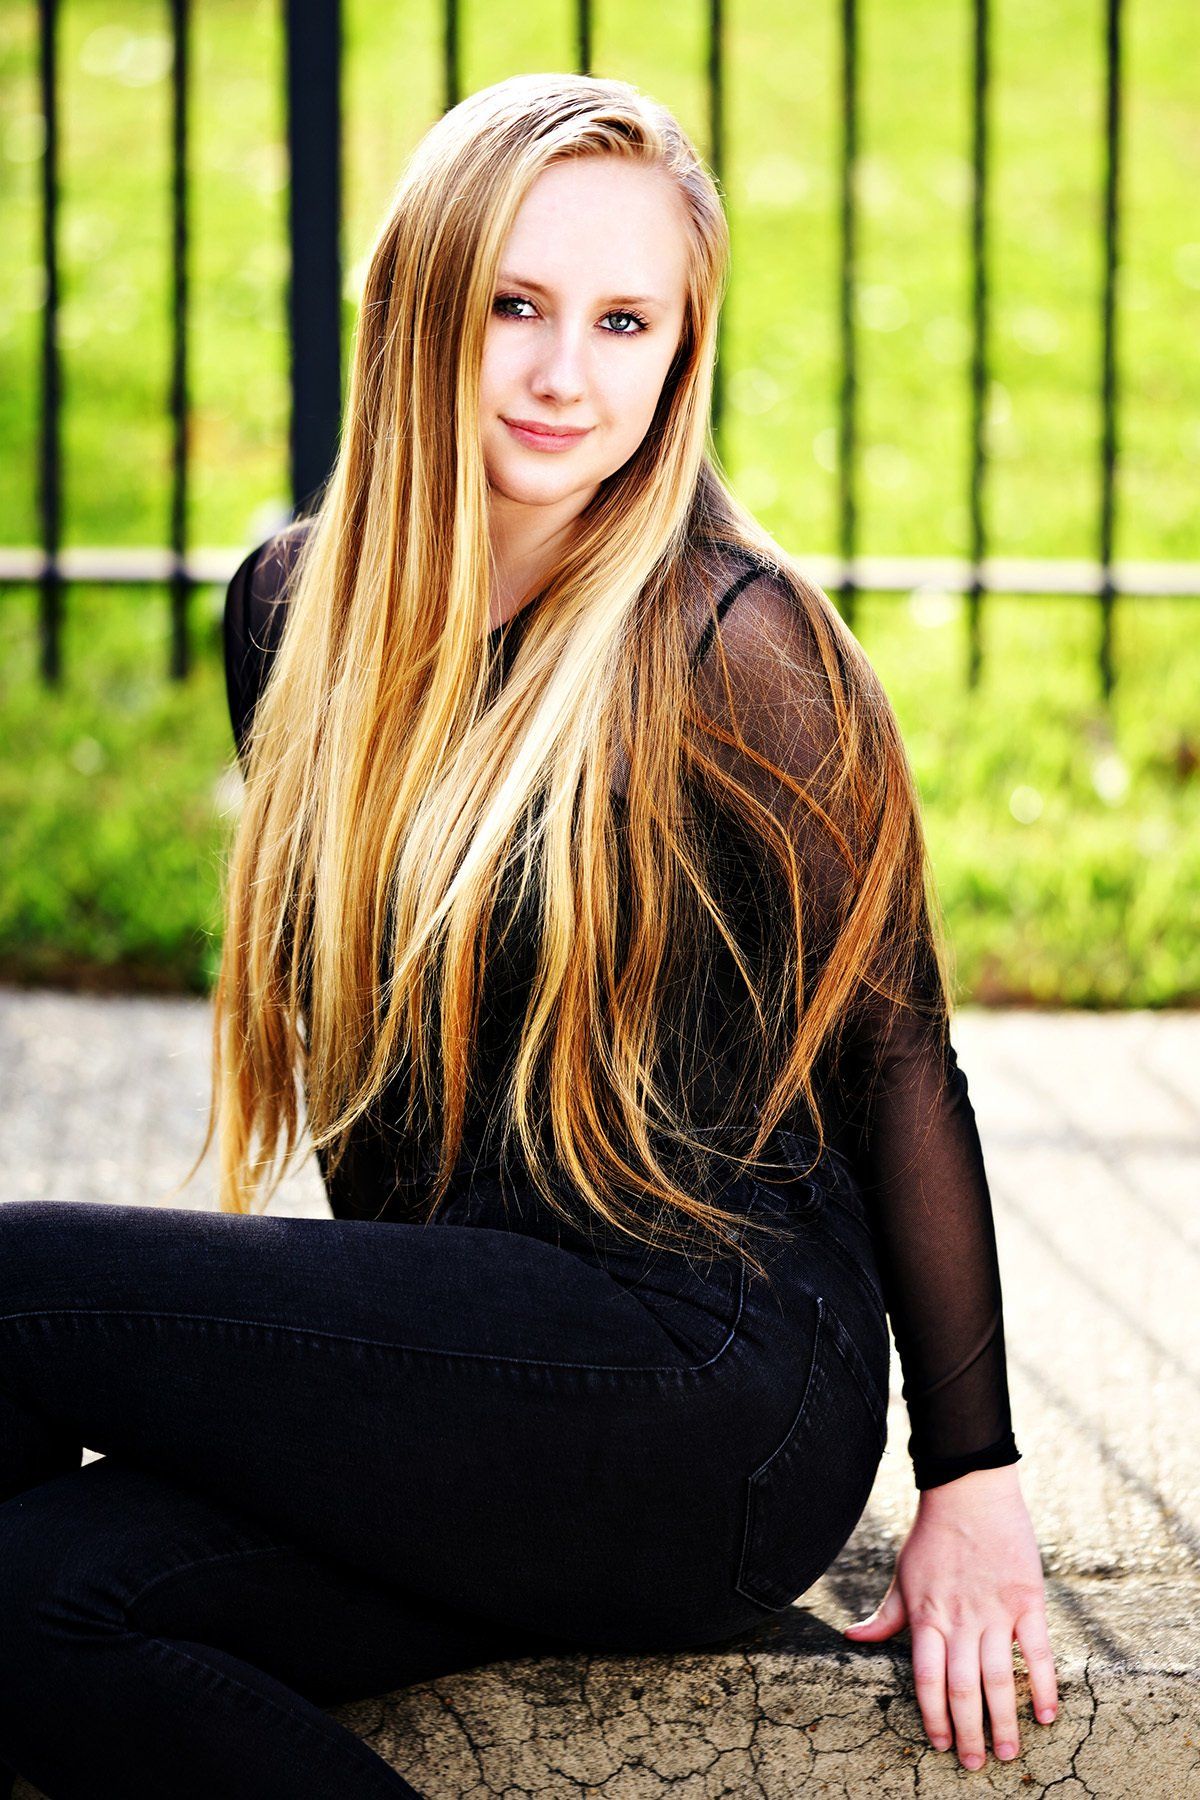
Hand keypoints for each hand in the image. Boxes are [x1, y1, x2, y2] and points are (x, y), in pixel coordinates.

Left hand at [841, 1464, 1057, 1769]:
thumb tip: (851, 1637)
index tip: (939, 1745)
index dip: (933, 1717)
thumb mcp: (902, 1576)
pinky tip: (1046, 1715)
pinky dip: (1044, 1686)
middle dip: (969, 1733)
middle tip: (978, 1765)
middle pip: (964, 1689)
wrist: (969, 1491)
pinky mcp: (1027, 1600)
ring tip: (1009, 1753)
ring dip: (1005, 1721)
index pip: (927, 1681)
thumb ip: (884, 1615)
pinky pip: (1037, 1651)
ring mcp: (995, 1611)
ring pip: (999, 1678)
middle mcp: (960, 1620)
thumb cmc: (932, 1536)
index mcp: (927, 1616)